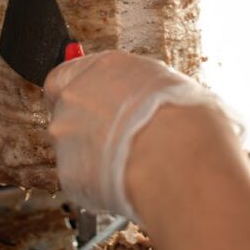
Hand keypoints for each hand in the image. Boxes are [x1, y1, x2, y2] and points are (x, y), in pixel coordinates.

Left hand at [44, 50, 238, 217]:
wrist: (177, 162)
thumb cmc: (186, 122)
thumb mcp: (176, 87)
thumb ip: (148, 92)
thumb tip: (157, 101)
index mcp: (107, 66)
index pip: (69, 74)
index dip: (80, 91)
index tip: (93, 103)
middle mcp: (78, 94)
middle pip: (64, 109)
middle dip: (85, 126)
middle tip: (114, 140)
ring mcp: (67, 133)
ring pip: (70, 146)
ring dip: (90, 156)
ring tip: (127, 166)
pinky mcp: (68, 172)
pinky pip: (79, 178)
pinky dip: (95, 184)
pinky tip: (125, 183)